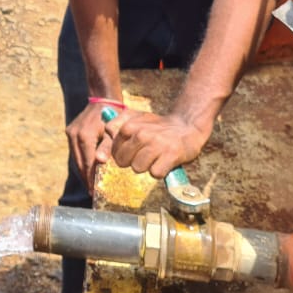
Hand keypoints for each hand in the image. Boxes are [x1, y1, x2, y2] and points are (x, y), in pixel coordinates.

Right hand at [65, 102, 113, 188]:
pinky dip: (81, 160)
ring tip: (89, 184)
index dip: (90, 178)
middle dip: (85, 178)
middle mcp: (74, 135)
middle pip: (79, 162)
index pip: (87, 163)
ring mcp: (70, 133)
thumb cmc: (113, 116)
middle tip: (91, 192)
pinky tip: (86, 168)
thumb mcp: (112, 132)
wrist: (103, 99)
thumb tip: (100, 163)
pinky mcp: (70, 131)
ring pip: (75, 157)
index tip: (94, 192)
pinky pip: (75, 150)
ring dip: (82, 170)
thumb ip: (107, 147)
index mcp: (84, 136)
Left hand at [96, 109, 212, 178]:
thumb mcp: (136, 118)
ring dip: (147, 166)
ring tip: (156, 157)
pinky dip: (160, 171)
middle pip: (123, 162)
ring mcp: (156, 144)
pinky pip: (155, 173)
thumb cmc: (157, 126)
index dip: (122, 154)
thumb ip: (116, 125)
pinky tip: (165, 161)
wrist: (187, 126)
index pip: (113, 151)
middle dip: (132, 161)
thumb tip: (105, 133)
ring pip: (138, 168)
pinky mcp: (170, 155)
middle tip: (144, 154)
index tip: (132, 151)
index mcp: (129, 125)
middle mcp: (141, 134)